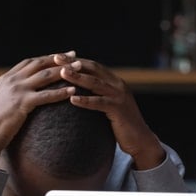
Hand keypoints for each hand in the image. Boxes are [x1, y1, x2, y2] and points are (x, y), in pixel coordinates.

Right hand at [0, 54, 73, 167]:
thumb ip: (8, 92)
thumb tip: (16, 90)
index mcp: (6, 78)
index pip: (30, 62)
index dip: (46, 58)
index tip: (60, 54)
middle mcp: (12, 81)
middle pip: (40, 64)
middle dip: (58, 59)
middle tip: (75, 56)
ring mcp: (17, 90)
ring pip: (45, 76)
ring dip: (64, 70)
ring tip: (79, 68)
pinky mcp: (23, 103)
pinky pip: (46, 95)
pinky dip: (61, 92)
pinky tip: (73, 91)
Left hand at [53, 53, 165, 169]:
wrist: (140, 139)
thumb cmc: (120, 123)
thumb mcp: (108, 103)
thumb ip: (97, 93)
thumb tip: (76, 89)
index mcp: (114, 81)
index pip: (92, 65)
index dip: (75, 60)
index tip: (57, 57)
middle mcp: (118, 85)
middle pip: (94, 69)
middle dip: (74, 63)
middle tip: (56, 59)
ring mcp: (120, 96)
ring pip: (96, 83)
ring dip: (78, 77)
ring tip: (62, 73)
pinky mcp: (119, 109)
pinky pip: (100, 103)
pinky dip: (86, 101)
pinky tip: (72, 100)